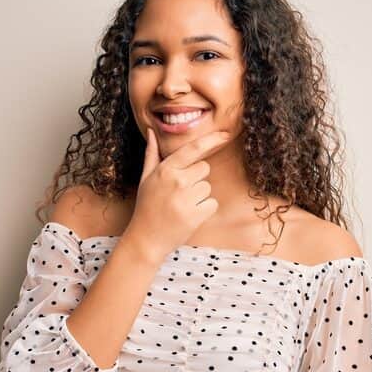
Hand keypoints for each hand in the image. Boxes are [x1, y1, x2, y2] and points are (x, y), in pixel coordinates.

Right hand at [122, 124, 232, 262]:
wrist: (146, 239)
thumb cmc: (147, 206)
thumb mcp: (146, 178)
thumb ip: (152, 154)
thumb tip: (151, 132)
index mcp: (166, 170)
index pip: (193, 149)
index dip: (211, 140)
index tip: (226, 134)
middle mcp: (177, 181)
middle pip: (205, 168)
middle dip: (197, 178)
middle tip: (179, 192)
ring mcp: (187, 199)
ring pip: (208, 187)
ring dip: (199, 196)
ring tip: (181, 205)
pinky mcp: (196, 215)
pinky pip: (212, 203)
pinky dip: (204, 209)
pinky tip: (188, 215)